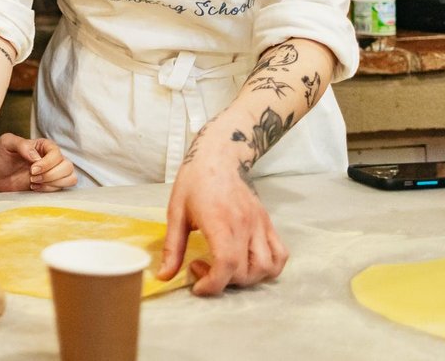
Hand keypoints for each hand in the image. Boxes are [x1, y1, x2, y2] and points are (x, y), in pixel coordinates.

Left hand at [0, 135, 77, 192]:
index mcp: (43, 146)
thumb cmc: (0, 154)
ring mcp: (52, 172)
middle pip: (68, 166)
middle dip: (51, 175)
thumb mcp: (6, 143)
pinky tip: (34, 187)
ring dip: (53, 183)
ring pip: (70, 178)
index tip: (31, 169)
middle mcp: (51, 158)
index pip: (57, 153)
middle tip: (32, 177)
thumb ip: (21, 144)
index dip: (47, 163)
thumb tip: (36, 156)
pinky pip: (61, 189)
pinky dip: (49, 190)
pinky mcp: (49, 184)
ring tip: (34, 182)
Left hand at [158, 146, 287, 295]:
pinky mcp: (268, 223)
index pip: (227, 264)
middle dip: (223, 281)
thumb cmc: (194, 181)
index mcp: (220, 221)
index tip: (198, 286)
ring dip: (247, 278)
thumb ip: (172, 247)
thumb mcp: (176, 212)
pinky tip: (248, 262)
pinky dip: (269, 267)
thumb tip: (164, 276)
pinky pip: (280, 254)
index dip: (213, 284)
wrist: (218, 157)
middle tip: (202, 266)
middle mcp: (245, 224)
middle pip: (246, 271)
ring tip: (226, 267)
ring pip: (267, 267)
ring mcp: (260, 224)